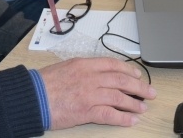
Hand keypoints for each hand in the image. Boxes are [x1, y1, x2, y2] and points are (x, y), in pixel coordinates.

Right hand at [40, 57, 155, 129]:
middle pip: (121, 80)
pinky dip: (123, 117)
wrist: (32, 97)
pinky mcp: (87, 111)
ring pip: (119, 97)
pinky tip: (132, 120)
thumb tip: (97, 75)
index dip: (128, 70)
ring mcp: (90, 94)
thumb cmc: (43, 84)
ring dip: (134, 102)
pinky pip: (110, 114)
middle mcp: (90, 77)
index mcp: (84, 64)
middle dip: (139, 86)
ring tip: (143, 107)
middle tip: (150, 92)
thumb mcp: (65, 68)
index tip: (138, 75)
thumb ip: (82, 70)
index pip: (113, 64)